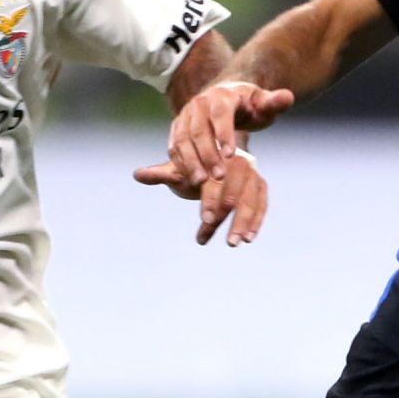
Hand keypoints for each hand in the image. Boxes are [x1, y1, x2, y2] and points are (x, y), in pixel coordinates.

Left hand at [133, 148, 268, 246]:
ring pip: (251, 197)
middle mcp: (237, 160)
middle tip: (223, 238)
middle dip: (230, 214)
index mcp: (215, 154)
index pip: (215, 178)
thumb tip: (137, 174)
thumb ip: (160, 174)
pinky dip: (256, 220)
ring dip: (244, 221)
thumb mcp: (176, 171)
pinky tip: (248, 238)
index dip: (211, 199)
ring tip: (233, 243)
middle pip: (237, 188)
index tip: (205, 220)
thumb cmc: (190, 169)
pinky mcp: (259, 184)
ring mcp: (252, 172)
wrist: (210, 164)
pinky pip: (261, 203)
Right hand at [165, 80, 295, 187]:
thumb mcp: (263, 103)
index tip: (231, 156)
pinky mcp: (177, 128)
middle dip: (208, 154)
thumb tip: (287, 97)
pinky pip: (175, 145)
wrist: (225, 99)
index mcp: (222, 96)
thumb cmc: (249, 106)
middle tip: (219, 177)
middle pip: (199, 130)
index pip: (220, 114)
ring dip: (191, 162)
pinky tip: (188, 179)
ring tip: (201, 183)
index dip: (224, 134)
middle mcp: (199, 103)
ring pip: (183, 139)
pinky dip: (180, 162)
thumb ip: (275, 102)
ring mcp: (185, 115)